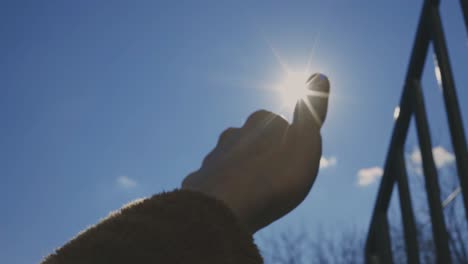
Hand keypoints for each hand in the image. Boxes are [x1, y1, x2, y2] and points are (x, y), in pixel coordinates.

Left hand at [182, 73, 329, 232]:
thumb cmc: (274, 177)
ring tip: (255, 191)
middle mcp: (233, 133)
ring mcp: (214, 155)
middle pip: (252, 139)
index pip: (278, 123)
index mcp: (260, 121)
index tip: (295, 160)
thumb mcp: (305, 143)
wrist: (225, 207)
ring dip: (242, 169)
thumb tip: (320, 76)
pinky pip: (215, 180)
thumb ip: (312, 111)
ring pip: (232, 158)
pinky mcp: (201, 179)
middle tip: (276, 177)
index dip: (289, 141)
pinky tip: (231, 201)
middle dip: (263, 153)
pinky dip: (224, 187)